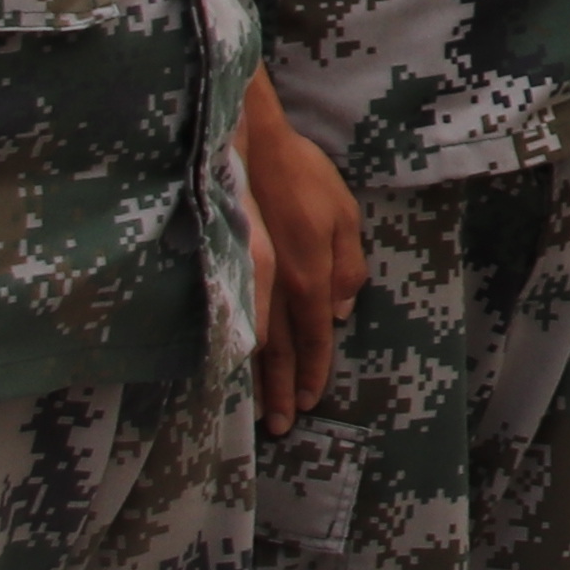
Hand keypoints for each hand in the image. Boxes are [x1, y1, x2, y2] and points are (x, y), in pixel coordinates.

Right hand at [239, 100, 364, 434]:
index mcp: (310, 275)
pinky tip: (228, 366)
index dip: (311, 371)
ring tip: (256, 410)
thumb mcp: (344, 215)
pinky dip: (232, 348)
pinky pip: (231, 319)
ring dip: (256, 379)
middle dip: (280, 390)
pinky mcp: (222, 268)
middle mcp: (276, 286)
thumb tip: (341, 312)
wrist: (246, 143)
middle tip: (280, 426)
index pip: (313, 336)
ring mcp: (245, 279)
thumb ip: (346, 266)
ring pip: (251, 341)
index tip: (308, 402)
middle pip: (279, 350)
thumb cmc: (299, 174)